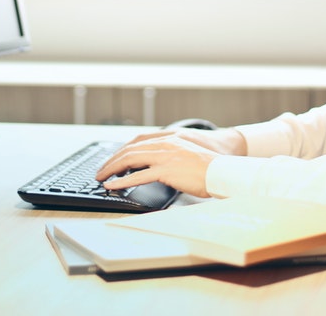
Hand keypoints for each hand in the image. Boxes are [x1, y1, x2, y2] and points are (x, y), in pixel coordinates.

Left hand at [95, 128, 246, 197]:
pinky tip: (112, 186)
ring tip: (101, 178)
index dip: (122, 149)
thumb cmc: (210, 167)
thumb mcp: (187, 154)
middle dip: (112, 160)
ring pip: (130, 159)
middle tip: (101, 170)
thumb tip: (157, 167)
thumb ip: (171, 156)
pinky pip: (138, 176)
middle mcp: (165, 144)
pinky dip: (122, 181)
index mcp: (170, 139)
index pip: (138, 140)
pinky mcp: (166, 170)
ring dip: (112, 169)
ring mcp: (165, 156)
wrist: (223, 171)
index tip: (113, 159)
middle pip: (130, 149)